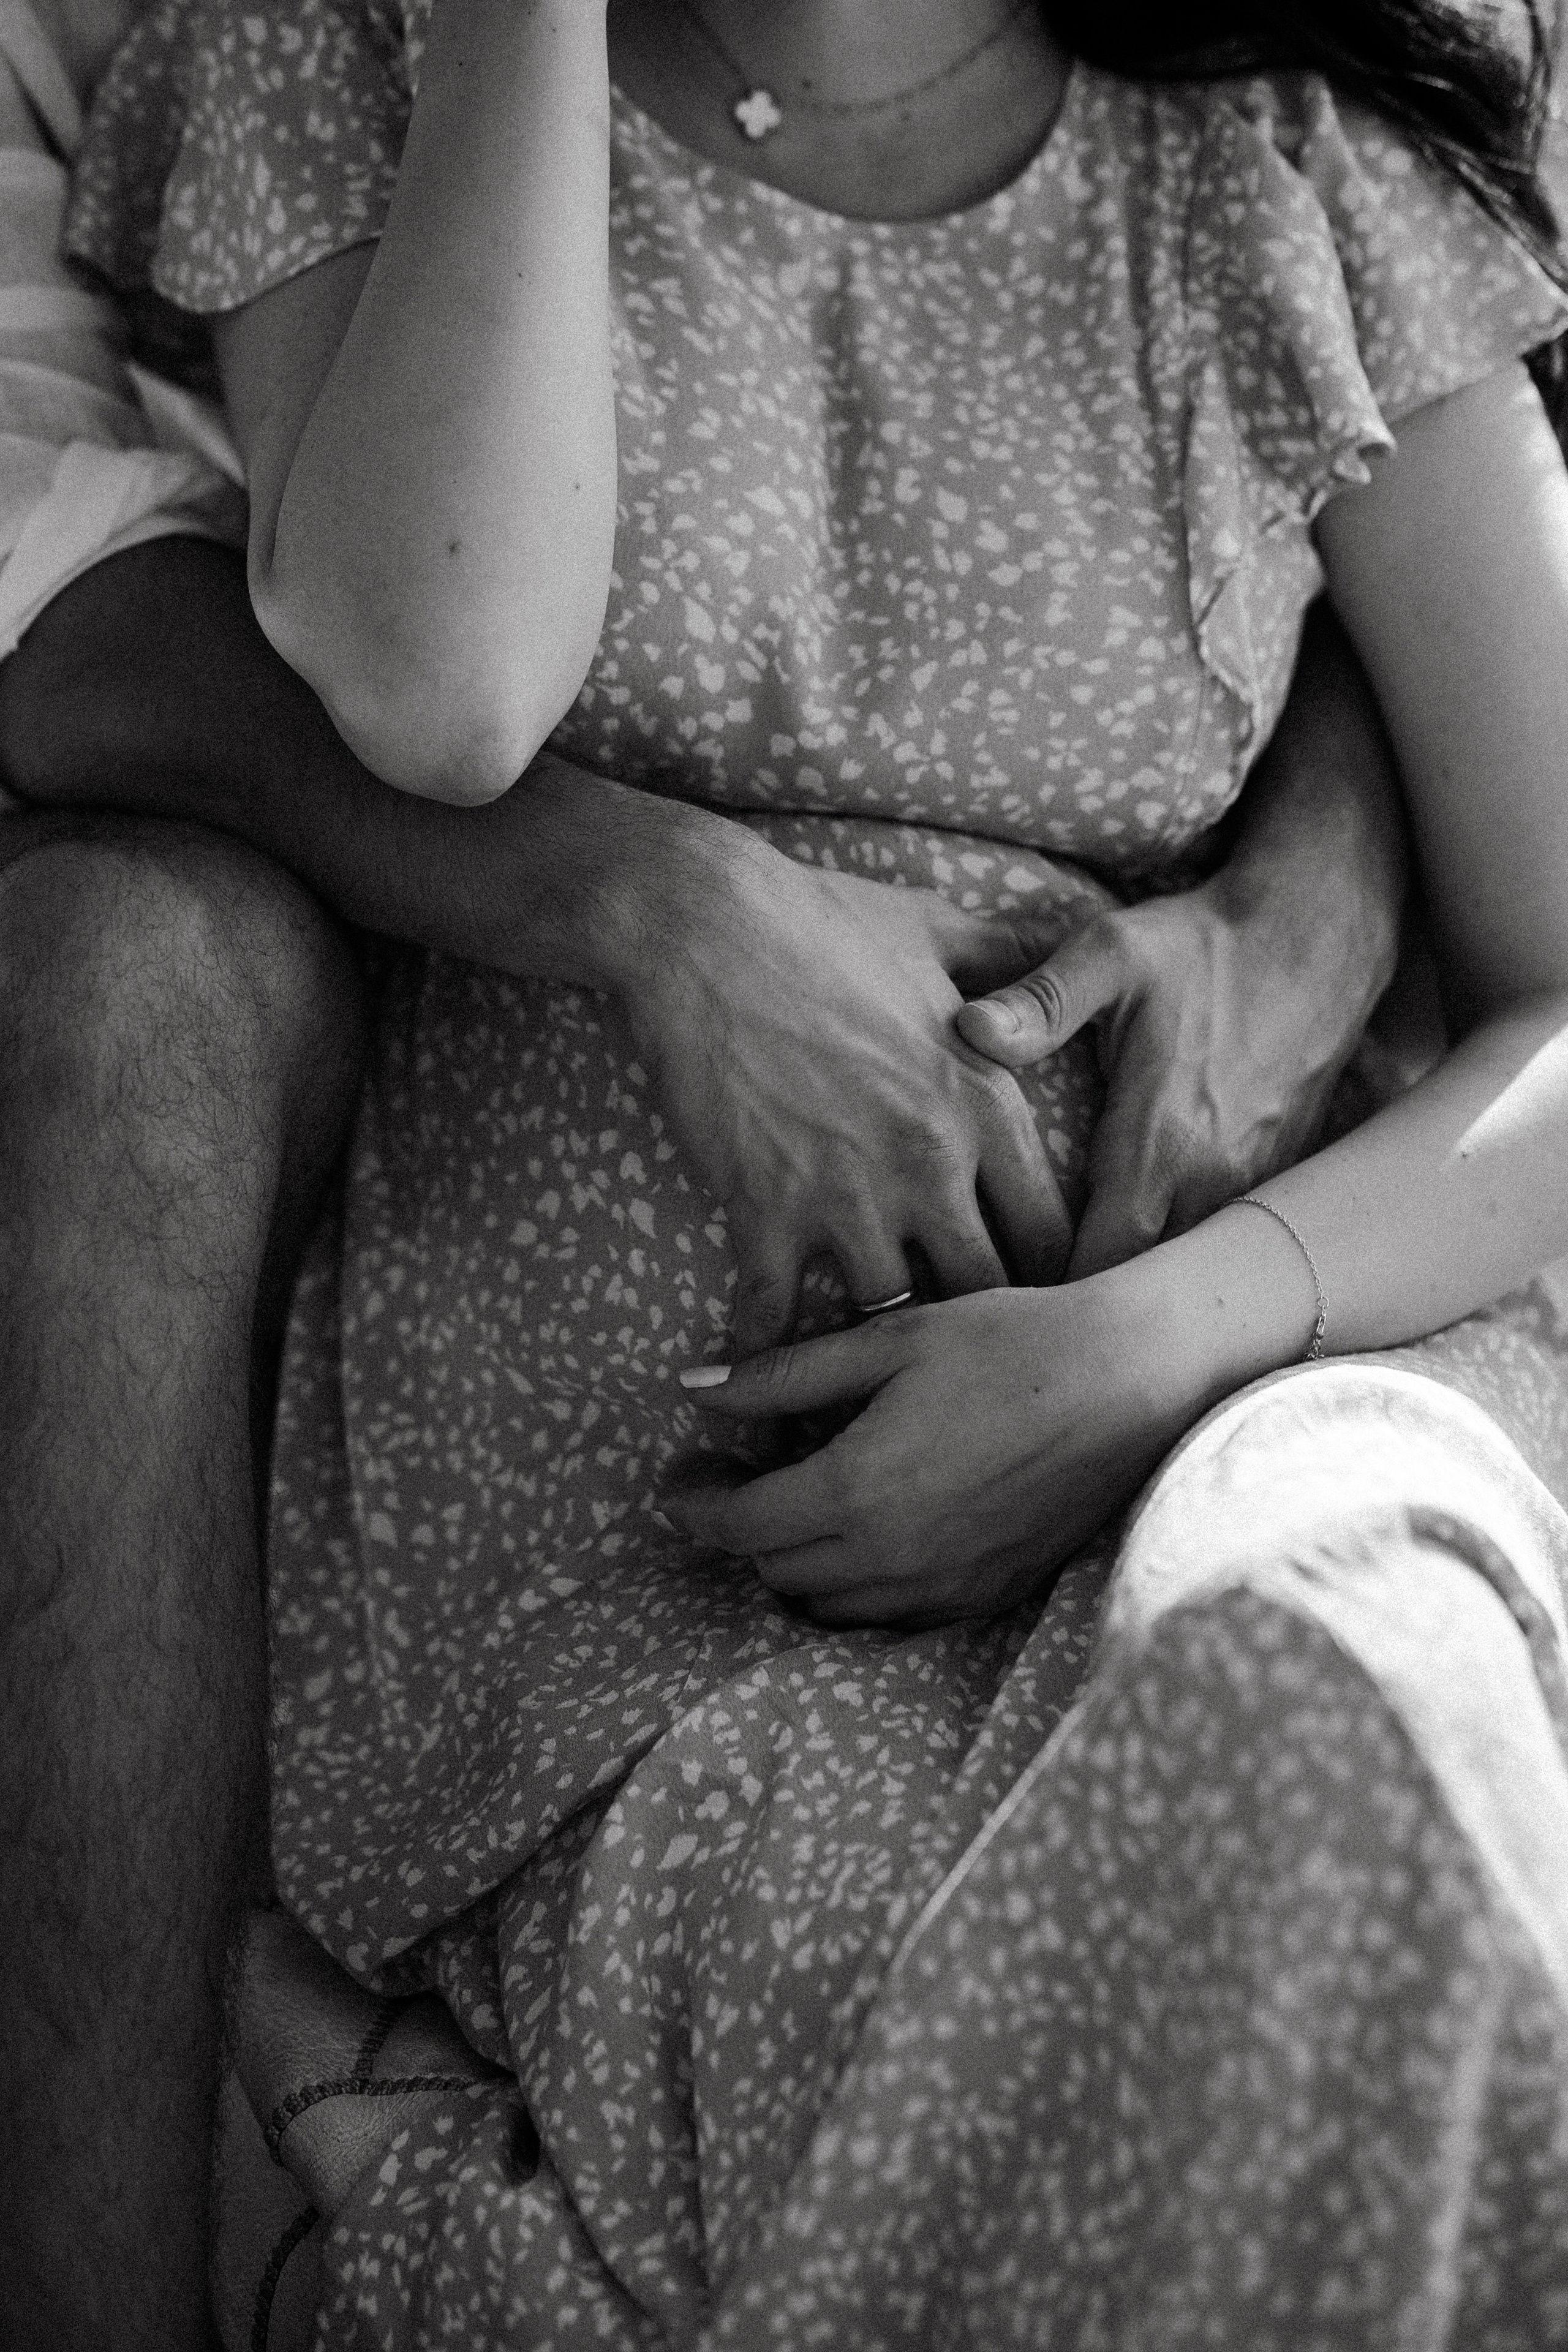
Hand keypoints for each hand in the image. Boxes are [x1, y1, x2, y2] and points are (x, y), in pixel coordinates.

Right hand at [618, 829, 1074, 1352]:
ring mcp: (850, 1193)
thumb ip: (1009, 955)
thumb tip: (1062, 932)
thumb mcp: (938, 930)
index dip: (1044, 1275)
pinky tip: (753, 1359)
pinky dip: (765, 1343)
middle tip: (952, 1347)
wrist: (701, 924)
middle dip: (971, 1322)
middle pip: (985, 1292)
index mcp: (986, 1103)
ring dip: (872, 1336)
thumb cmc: (820, 919)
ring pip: (889, 1314)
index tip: (1023, 1294)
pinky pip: (775, 1315)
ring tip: (861, 1365)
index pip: (1052, 1231)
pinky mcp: (765, 1210)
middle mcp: (934, 1162)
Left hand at [665, 1273, 1206, 1625]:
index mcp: (857, 1489)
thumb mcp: (884, 1340)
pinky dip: (857, 1588)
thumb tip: (692, 1386)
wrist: (1129, 1378)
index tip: (682, 1475)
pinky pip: (892, 1617)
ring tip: (798, 1503)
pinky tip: (867, 1532)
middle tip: (733, 1478)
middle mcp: (894, 1556)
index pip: (739, 1525)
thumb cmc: (1006, 1342)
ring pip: (829, 1607)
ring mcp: (945, 1585)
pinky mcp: (989, 1595)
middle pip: (776, 1570)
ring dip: (796, 1564)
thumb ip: (780, 1376)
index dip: (695, 1504)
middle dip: (740, 1529)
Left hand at [954, 882, 1365, 1275]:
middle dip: (1085, 1307)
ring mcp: (1252, 1186)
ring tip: (1071, 1300)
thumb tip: (968, 1029)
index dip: (1046, 1296)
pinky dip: (1179, 1258)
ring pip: (1185, 1273)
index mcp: (1160, 1144)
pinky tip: (1138, 1255)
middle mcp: (1212, 1181)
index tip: (995, 1298)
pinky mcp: (1276, 1178)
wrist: (1317, 935)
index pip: (1098, 1266)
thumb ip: (1042, 1002)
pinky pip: (1220, 1244)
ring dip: (1135, 1286)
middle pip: (1140, 1285)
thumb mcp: (1112, 953)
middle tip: (1022, 1315)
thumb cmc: (1203, 946)